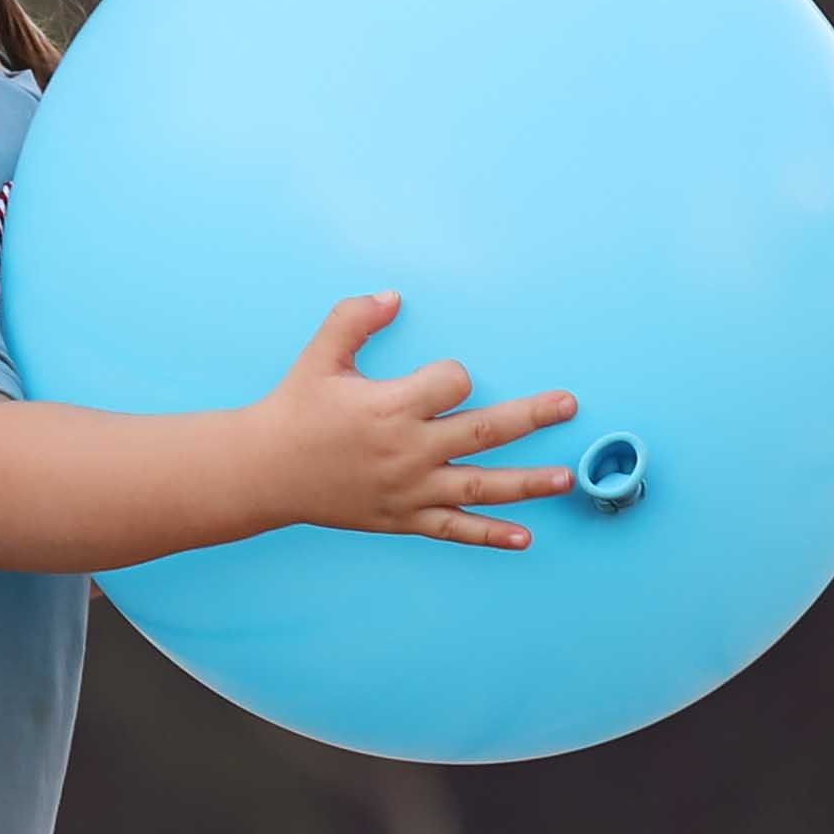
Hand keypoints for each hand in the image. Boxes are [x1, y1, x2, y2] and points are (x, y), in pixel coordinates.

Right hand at [246, 292, 573, 547]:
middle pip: (485, 431)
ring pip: (481, 486)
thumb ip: (355, 319)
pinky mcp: (403, 519)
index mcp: (392, 407)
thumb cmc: (294, 410)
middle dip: (533, 416)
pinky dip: (490, 535)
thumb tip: (393, 296)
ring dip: (528, 483)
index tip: (446, 377)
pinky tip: (526, 537)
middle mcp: (409, 451)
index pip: (452, 383)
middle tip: (569, 405)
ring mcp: (410, 490)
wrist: (264, 471)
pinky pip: (454, 530)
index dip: (455, 375)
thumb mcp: (320, 356)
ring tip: (566, 478)